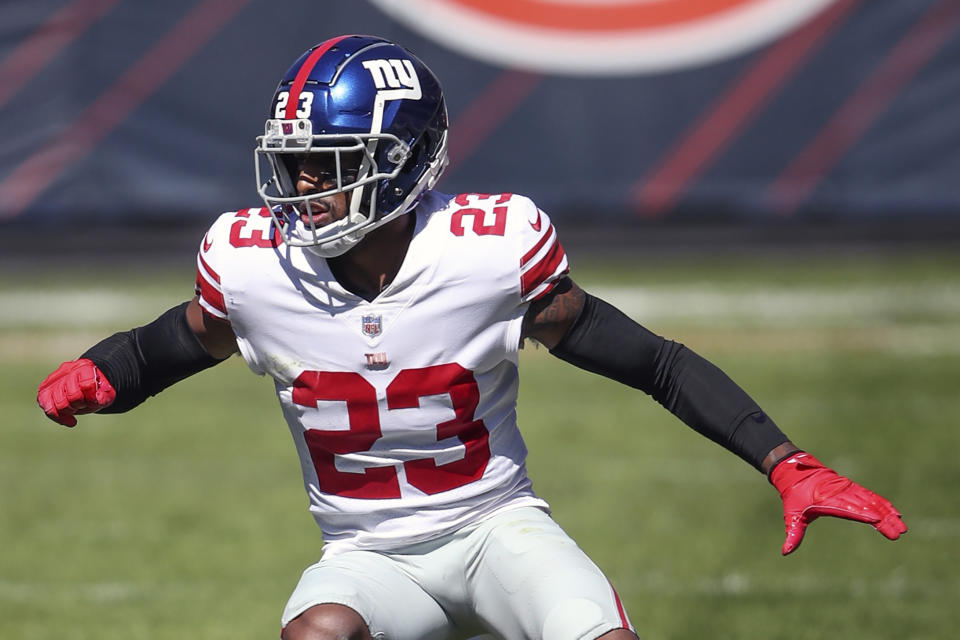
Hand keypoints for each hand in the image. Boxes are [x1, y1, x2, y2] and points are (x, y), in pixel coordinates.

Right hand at [37, 359, 115, 426]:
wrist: (86, 382)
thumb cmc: (97, 389)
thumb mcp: (107, 392)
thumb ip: (103, 397)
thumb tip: (95, 399)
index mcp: (85, 367)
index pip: (87, 384)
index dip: (91, 397)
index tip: (94, 400)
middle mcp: (68, 371)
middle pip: (71, 395)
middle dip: (79, 405)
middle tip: (84, 405)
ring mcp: (54, 380)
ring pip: (57, 402)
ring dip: (69, 411)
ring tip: (75, 410)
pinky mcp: (44, 389)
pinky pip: (46, 406)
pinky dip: (58, 417)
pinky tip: (69, 420)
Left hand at [770, 452, 905, 554]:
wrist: (794, 470)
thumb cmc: (793, 495)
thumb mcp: (792, 514)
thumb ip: (793, 533)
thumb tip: (785, 552)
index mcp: (827, 500)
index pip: (848, 508)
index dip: (862, 513)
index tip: (877, 519)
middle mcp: (840, 493)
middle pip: (866, 507)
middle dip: (883, 520)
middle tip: (899, 532)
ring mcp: (848, 489)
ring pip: (871, 501)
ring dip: (887, 513)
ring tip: (901, 525)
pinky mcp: (851, 487)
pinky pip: (870, 495)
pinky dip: (882, 503)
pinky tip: (895, 512)